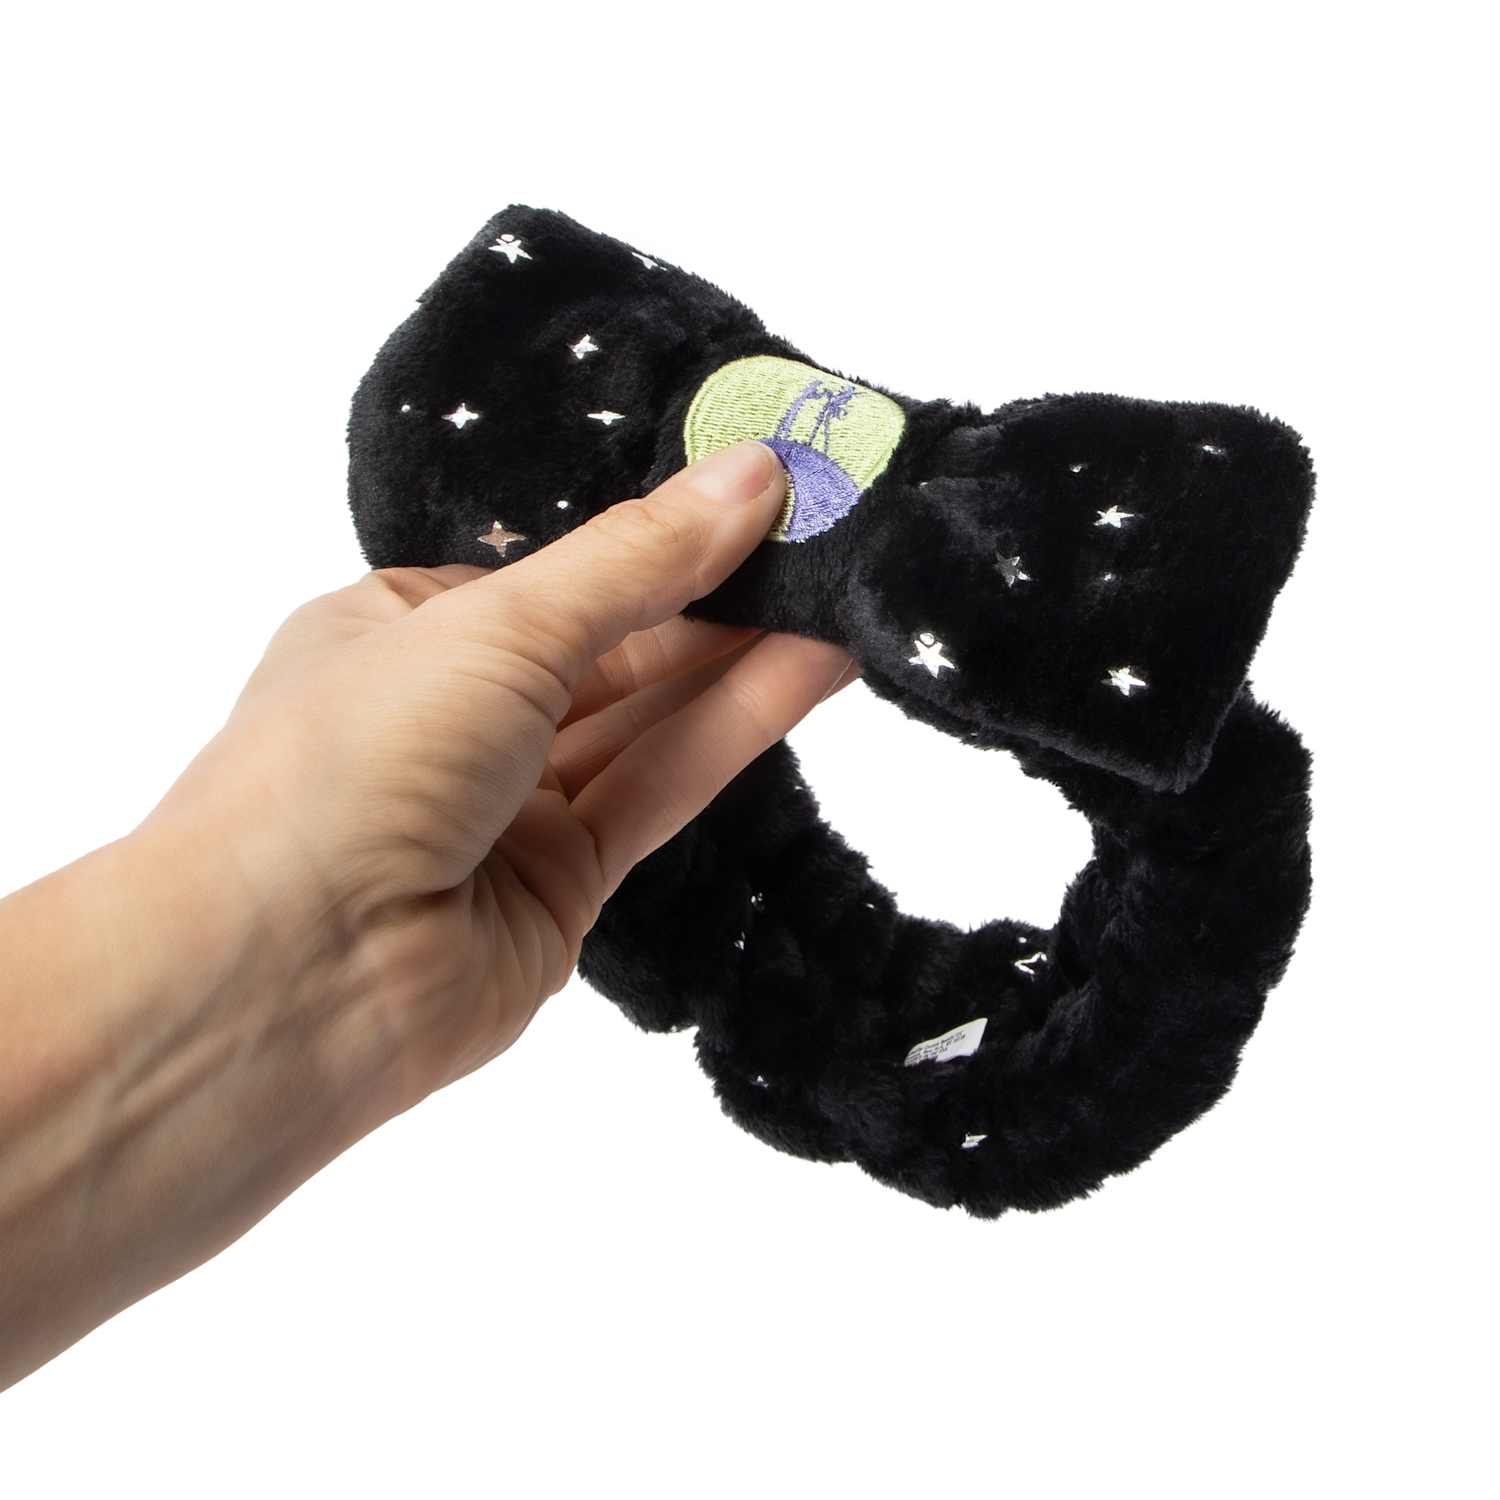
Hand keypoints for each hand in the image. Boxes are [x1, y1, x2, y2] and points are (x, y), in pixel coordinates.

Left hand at [148, 439, 852, 1106]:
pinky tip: (812, 670)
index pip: (554, 573)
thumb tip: (751, 472)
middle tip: (832, 535)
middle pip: (611, 643)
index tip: (762, 490)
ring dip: (744, 658)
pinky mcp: (563, 884)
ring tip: (848, 594)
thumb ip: (636, 560)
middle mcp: (454, 716)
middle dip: (718, 592)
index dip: (659, 533)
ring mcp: (508, 806)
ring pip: (646, 717)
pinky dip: (734, 729)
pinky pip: (658, 787)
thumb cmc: (352, 760)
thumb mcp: (498, 626)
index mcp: (401, 631)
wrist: (285, 981)